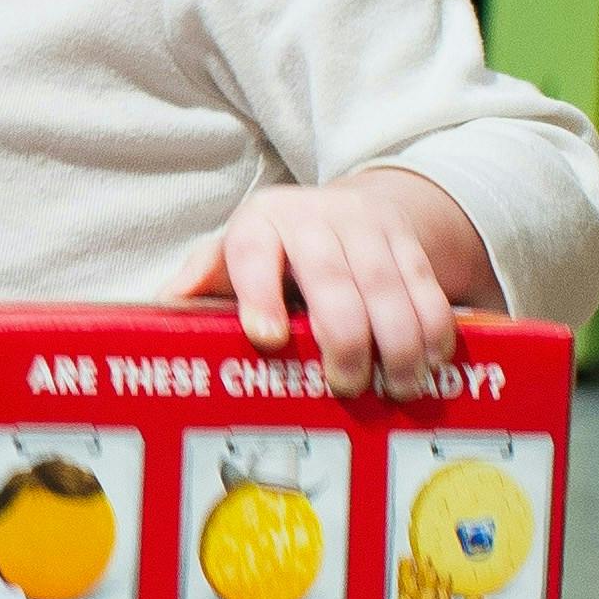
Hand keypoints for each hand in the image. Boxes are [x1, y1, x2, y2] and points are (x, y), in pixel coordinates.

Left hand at [172, 172, 494, 396]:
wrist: (345, 209)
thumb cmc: (275, 250)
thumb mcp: (231, 256)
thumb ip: (203, 282)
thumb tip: (164, 308)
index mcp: (260, 223)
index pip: (254, 254)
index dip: (260, 295)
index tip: (265, 338)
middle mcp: (315, 219)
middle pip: (332, 278)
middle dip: (344, 338)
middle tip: (345, 386)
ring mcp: (368, 228)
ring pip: (390, 286)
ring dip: (399, 344)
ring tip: (397, 389)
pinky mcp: (410, 245)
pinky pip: (429, 288)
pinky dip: (434, 331)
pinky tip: (430, 365)